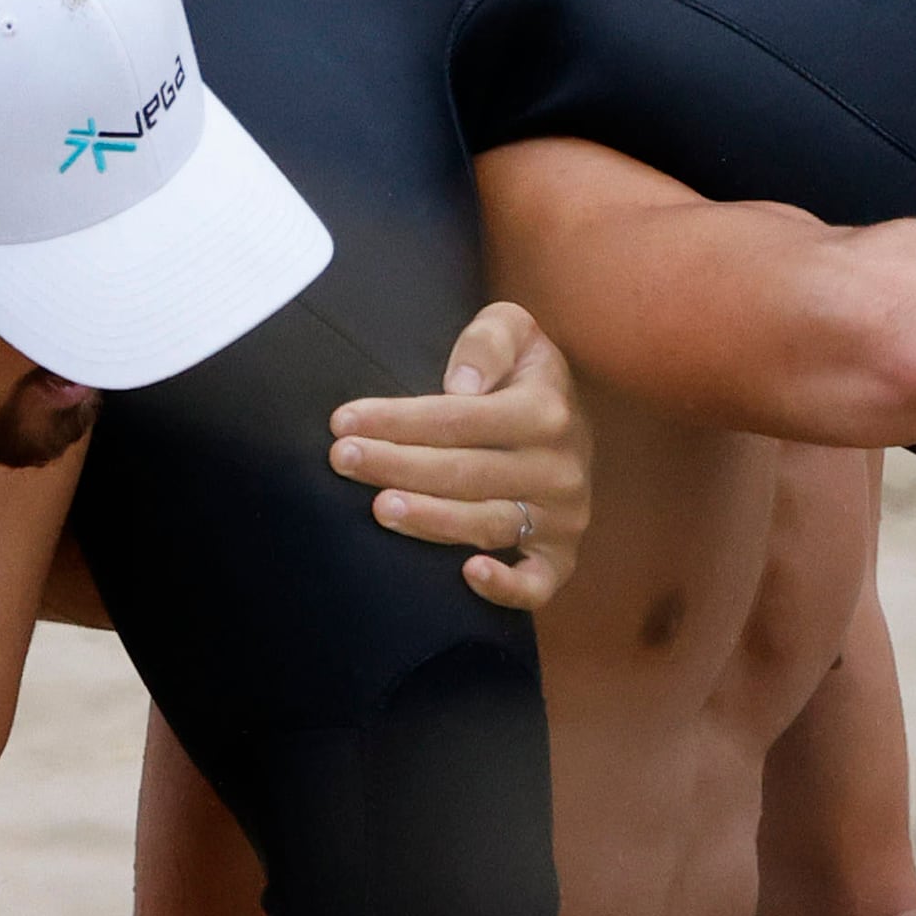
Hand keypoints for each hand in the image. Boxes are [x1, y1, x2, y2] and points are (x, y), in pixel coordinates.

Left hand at [333, 303, 592, 610]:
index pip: (459, 418)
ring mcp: (562, 516)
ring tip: (380, 508)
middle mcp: (559, 467)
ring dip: (431, 519)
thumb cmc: (523, 371)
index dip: (399, 420)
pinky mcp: (560, 555)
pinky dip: (508, 587)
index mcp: (545, 410)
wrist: (571, 417)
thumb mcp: (513, 329)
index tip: (344, 421)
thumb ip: (488, 340)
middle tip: (343, 459)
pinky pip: (539, 583)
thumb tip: (460, 384)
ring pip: (489, 524)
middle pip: (465, 472)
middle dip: (397, 465)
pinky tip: (467, 575)